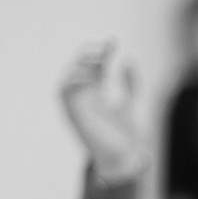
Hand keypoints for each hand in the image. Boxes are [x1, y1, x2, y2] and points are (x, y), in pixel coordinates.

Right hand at [60, 43, 148, 180]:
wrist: (125, 158)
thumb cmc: (126, 135)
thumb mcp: (132, 102)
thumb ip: (131, 82)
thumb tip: (129, 57)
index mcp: (95, 94)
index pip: (93, 66)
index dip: (101, 52)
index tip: (113, 40)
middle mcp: (83, 98)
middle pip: (78, 68)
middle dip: (89, 54)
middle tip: (105, 47)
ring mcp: (77, 106)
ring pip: (67, 78)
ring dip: (80, 64)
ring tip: (98, 58)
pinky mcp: (74, 114)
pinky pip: (65, 92)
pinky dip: (74, 79)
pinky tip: (91, 74)